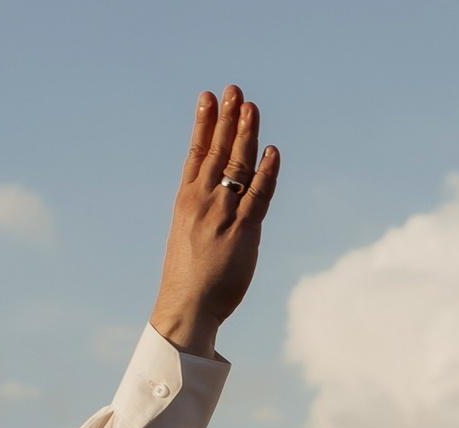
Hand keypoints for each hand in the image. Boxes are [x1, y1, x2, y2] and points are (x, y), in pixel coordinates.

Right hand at [150, 87, 280, 357]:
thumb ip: (201, 210)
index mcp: (186, 199)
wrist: (188, 306)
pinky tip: (272, 151)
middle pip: (217, 151)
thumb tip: (216, 195)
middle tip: (235, 90)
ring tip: (252, 108)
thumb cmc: (189, 276)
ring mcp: (223, 215)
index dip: (203, 122)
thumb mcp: (188, 233)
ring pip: (237, 166)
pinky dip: (267, 172)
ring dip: (245, 135)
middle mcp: (203, 201)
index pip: (196, 151)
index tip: (208, 97)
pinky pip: (259, 195)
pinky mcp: (244, 232)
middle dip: (226, 118)